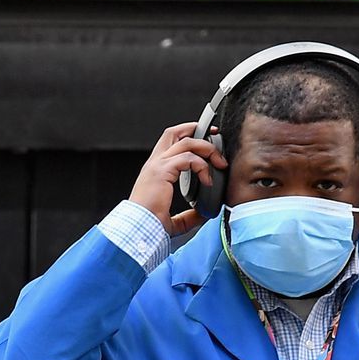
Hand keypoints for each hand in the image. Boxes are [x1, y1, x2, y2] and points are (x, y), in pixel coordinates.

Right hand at [131, 122, 225, 236]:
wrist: (139, 229)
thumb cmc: (150, 225)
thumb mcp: (174, 221)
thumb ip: (188, 216)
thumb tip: (203, 215)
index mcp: (155, 171)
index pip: (170, 142)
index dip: (189, 136)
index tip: (207, 141)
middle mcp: (155, 164)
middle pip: (175, 132)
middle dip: (197, 129)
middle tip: (215, 136)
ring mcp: (157, 165)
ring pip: (186, 142)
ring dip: (207, 149)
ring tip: (219, 163)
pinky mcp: (162, 171)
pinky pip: (188, 158)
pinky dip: (202, 166)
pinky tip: (207, 180)